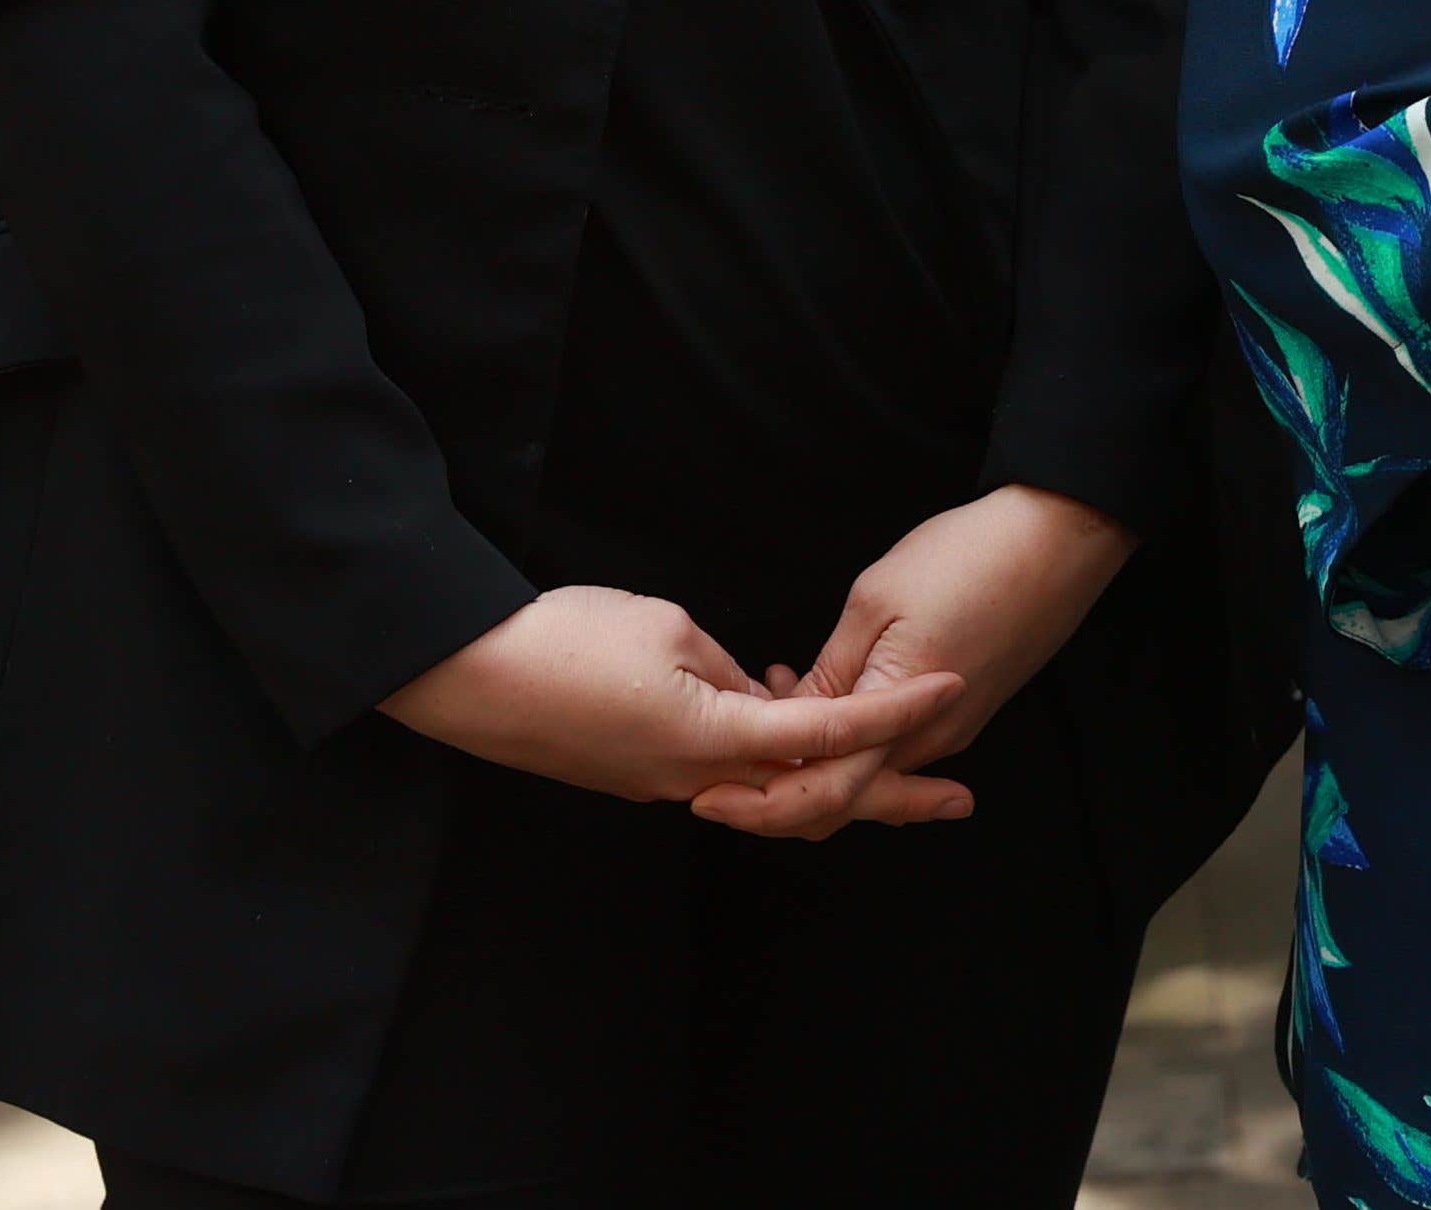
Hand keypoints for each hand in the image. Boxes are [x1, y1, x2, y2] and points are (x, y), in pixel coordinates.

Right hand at [379, 584, 958, 802]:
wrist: (470, 679)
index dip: (897, 712)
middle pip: (812, 797)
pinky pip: (727, 780)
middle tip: (960, 800)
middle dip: (891, 797)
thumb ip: (730, 671)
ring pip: (770, 794)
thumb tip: (761, 698)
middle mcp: (694, 780)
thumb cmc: (565, 641)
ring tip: (899, 766)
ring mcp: (665, 785)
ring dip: (834, 780)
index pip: (828, 734)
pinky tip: (799, 732)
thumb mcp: (671, 630)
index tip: (952, 687)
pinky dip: (776, 768)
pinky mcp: (640, 776)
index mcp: (711, 740)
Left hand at [696, 485, 1137, 841]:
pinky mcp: (965, 710)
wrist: (1061, 537)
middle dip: (777, 795)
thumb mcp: (876, 601)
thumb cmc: (970, 556)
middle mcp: (931, 741)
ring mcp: (952, 730)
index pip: (819, 795)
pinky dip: (848, 740)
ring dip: (811, 760)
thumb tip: (788, 720)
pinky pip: (894, 749)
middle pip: (842, 800)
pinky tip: (819, 697)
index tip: (707, 795)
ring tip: (765, 714)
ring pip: (867, 776)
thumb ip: (831, 673)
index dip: (758, 805)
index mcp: (902, 718)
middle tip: (724, 777)